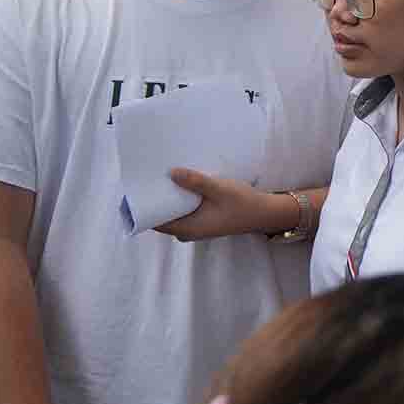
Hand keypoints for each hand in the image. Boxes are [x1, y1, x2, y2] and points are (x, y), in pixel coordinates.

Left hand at [156, 170, 291, 241]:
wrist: (265, 213)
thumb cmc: (242, 204)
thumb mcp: (219, 189)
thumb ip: (196, 182)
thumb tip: (171, 173)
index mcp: (188, 228)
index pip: (155, 222)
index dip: (144, 208)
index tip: (137, 190)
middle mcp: (188, 231)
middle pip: (163, 217)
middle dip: (155, 200)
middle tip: (149, 177)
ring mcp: (196, 227)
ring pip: (173, 214)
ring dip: (169, 198)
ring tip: (163, 177)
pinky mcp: (203, 221)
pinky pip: (183, 212)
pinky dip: (180, 200)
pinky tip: (182, 184)